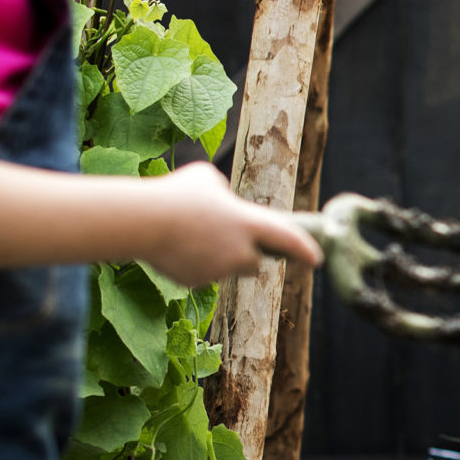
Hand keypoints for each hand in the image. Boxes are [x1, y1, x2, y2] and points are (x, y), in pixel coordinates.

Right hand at [141, 163, 322, 286]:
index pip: (288, 239)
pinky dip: (192, 264)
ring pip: (225, 269)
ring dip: (217, 259)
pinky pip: (201, 275)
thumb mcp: (206, 177)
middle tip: (228, 242)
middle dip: (246, 257)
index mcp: (249, 223)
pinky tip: (176, 248)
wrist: (144, 221)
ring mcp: (218, 270)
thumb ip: (222, 190)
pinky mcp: (196, 282)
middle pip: (255, 263)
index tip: (316, 261)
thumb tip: (221, 196)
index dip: (305, 250)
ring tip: (191, 237)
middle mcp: (240, 252)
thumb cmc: (177, 193)